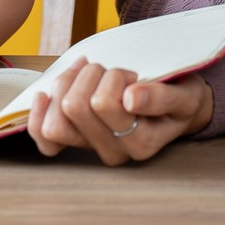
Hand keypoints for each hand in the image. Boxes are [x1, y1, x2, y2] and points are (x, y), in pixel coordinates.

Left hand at [26, 59, 212, 164]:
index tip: (132, 75)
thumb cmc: (179, 100)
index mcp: (141, 143)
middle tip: (112, 72)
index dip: (113, 78)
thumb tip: (131, 99)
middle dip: (90, 76)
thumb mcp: (184, 96)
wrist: (176, 109)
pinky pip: (43, 137)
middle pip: (74, 107)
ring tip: (92, 76)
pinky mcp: (72, 142)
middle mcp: (114, 152)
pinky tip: (47, 94)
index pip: (103, 103)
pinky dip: (40, 111)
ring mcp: (91, 148)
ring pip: (56, 118)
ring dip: (70, 84)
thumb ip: (161, 98)